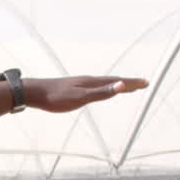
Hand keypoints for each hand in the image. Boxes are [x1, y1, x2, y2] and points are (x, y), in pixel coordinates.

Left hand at [23, 76, 147, 112]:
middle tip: (142, 84)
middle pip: (112, 81)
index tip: (146, 83)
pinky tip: (98, 90)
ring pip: (103, 83)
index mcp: (92, 82)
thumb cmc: (55, 97)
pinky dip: (103, 87)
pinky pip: (93, 87)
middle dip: (128, 83)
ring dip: (116, 84)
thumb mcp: (80, 98)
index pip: (117, 81)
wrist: (33, 93)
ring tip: (124, 86)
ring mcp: (79, 84)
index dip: (132, 83)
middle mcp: (87, 80)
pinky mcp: (71, 88)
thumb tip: (121, 85)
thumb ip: (100, 93)